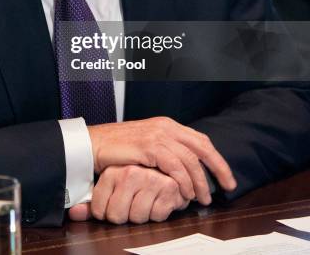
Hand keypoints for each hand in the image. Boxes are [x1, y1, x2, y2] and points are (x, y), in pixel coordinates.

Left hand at [69, 165, 189, 223]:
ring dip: (141, 215)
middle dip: (124, 216)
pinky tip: (157, 199)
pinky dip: (158, 213)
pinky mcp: (169, 186)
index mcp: (113, 172)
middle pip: (117, 217)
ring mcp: (150, 179)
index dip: (105, 214)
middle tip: (129, 204)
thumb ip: (91, 202)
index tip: (110, 207)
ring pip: (137, 218)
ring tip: (144, 200)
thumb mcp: (108, 184)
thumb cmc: (133, 173)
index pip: (99, 210)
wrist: (161, 156)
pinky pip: (157, 216)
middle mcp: (130, 173)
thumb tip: (74, 213)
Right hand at [88, 117, 235, 204]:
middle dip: (218, 168)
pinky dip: (183, 181)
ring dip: (199, 181)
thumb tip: (186, 168)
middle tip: (227, 186)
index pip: (200, 140)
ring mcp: (158, 135)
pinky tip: (184, 192)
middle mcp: (166, 127)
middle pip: (202, 147)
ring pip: (190, 159)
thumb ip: (166, 149)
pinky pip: (174, 166)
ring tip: (201, 198)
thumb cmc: (118, 147)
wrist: (95, 143)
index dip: (216, 159)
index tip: (226, 176)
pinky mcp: (149, 147)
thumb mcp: (147, 143)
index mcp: (167, 125)